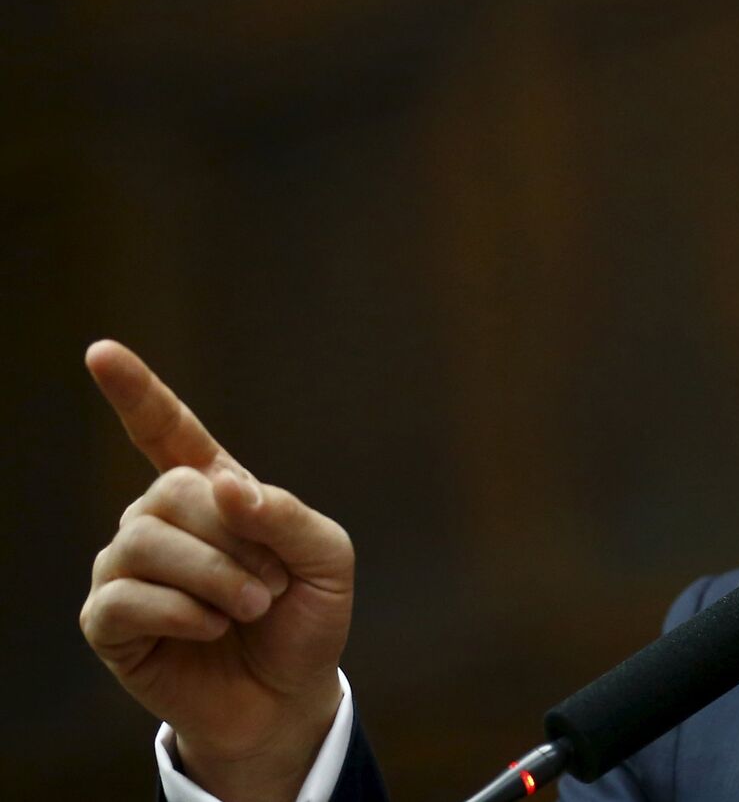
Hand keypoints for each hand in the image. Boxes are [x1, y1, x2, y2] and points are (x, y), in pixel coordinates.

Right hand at [78, 340, 354, 801]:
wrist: (288, 697)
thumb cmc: (306, 619)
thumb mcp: (327, 560)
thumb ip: (286, 513)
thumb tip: (223, 484)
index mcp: (215, 492)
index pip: (167, 431)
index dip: (136, 392)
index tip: (100, 351)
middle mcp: (162, 520)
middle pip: (172, 492)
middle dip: (235, 539)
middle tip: (271, 586)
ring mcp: (128, 568)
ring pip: (144, 541)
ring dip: (214, 578)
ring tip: (247, 609)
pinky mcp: (109, 621)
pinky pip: (123, 597)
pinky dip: (181, 613)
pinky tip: (208, 630)